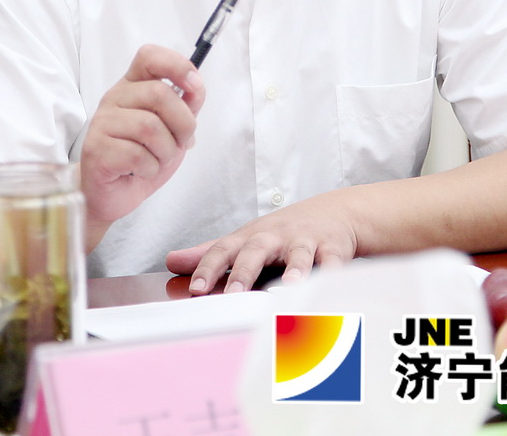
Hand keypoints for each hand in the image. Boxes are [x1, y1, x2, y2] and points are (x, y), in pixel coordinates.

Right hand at [80, 44, 204, 247]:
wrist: (112, 193)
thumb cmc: (143, 156)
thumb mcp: (173, 129)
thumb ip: (186, 107)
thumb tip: (196, 87)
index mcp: (133, 86)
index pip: (149, 56)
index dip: (176, 65)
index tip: (194, 86)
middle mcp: (115, 97)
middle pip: (159, 93)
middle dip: (183, 123)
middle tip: (181, 142)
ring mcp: (102, 122)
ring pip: (150, 127)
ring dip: (166, 151)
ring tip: (159, 159)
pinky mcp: (95, 149)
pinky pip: (136, 155)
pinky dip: (150, 168)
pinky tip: (141, 171)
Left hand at [166, 191, 358, 293]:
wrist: (334, 212)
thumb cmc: (284, 231)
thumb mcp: (247, 238)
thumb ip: (211, 252)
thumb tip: (172, 261)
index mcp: (251, 237)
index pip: (224, 249)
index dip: (209, 267)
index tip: (196, 288)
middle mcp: (276, 237)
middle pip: (257, 250)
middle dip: (245, 272)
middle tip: (233, 294)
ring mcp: (305, 242)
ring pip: (299, 255)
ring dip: (294, 271)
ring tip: (288, 289)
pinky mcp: (333, 248)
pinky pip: (334, 262)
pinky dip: (333, 274)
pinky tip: (329, 287)